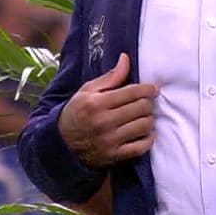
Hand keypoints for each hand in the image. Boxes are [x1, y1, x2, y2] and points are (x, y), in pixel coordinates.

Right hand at [58, 53, 157, 167]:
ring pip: (144, 126)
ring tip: (144, 116)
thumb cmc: (77, 112)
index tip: (153, 89)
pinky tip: (147, 133)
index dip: (147, 89)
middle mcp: (104, 121)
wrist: (62, 143)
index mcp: (97, 103)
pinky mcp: (114, 155)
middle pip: (141, 108)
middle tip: (146, 102)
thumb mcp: (87, 91)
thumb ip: (110, 77)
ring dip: (148, 119)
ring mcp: (110, 140)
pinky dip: (148, 139)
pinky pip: (141, 147)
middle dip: (147, 103)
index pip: (132, 92)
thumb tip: (125, 58)